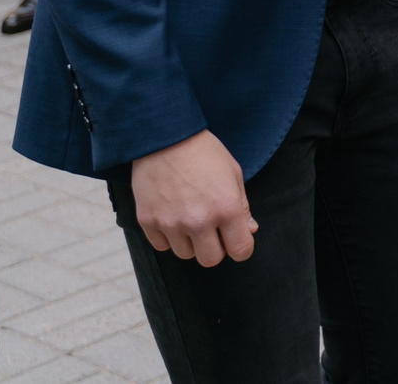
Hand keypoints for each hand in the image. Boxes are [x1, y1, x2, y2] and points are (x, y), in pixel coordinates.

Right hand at [130, 130, 256, 266]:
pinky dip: (168, 237)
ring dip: (190, 242)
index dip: (241, 247)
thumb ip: (242, 206)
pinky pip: (162, 246)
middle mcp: (199, 221)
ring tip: (189, 216)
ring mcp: (171, 223)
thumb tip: (249, 230)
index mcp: (226, 208)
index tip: (236, 239)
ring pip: (185, 254)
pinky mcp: (148, 221)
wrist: (165, 137)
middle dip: (215, 248)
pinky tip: (172, 216)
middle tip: (212, 229)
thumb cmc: (204, 152)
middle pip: (210, 260)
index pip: (240, 250)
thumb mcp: (233, 173)